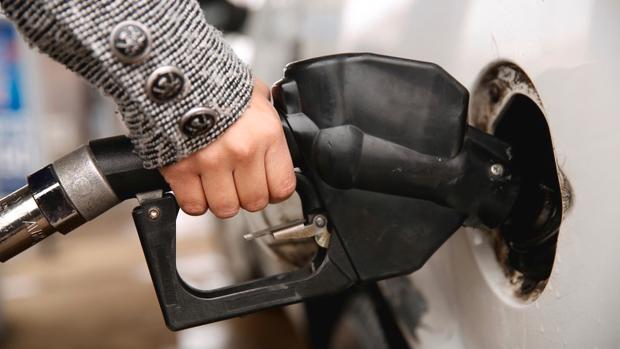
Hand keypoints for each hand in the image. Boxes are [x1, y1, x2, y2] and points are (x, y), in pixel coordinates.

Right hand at [159, 80, 295, 217]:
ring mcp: (211, 162)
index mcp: (266, 134)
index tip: (266, 184)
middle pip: (254, 202)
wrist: (173, 73)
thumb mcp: (254, 95)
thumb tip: (279, 135)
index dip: (274, 189)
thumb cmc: (215, 83)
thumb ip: (268, 119)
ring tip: (215, 181)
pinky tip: (195, 184)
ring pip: (226, 208)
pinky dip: (194, 200)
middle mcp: (242, 151)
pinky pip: (194, 206)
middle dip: (246, 194)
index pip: (283, 187)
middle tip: (237, 180)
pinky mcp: (181, 169)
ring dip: (221, 199)